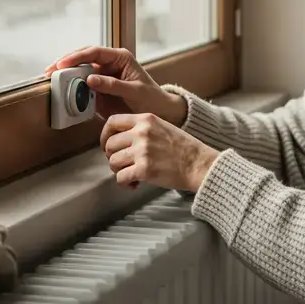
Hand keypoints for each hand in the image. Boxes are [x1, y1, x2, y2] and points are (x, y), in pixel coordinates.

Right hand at [46, 47, 187, 123]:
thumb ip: (113, 85)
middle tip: (49, 71)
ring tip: (51, 81)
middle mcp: (109, 65)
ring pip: (80, 73)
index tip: (63, 63)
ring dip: (66, 77)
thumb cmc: (151, 98)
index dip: (77, 57)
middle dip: (65, 64)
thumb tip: (90, 79)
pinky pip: (82, 88)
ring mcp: (102, 77)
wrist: (159, 112)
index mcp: (119, 58)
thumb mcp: (134, 91)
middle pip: (82, 59)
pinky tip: (62, 93)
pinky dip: (72, 91)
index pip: (94, 52)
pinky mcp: (99, 91)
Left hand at [101, 113, 219, 191]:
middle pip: (110, 144)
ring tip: (131, 174)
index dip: (105, 135)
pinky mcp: (144, 169)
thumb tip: (120, 140)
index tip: (107, 145)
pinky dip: (124, 184)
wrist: (199, 164)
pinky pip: (120, 178)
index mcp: (146, 119)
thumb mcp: (162, 127)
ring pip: (113, 161)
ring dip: (119, 171)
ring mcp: (142, 151)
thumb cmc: (184, 149)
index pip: (112, 121)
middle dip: (112, 156)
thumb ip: (142, 129)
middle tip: (122, 164)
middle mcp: (141, 133)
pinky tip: (134, 184)